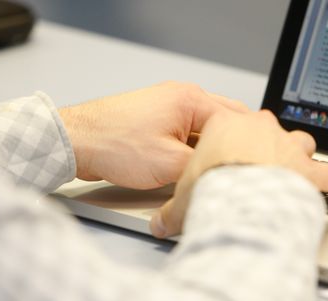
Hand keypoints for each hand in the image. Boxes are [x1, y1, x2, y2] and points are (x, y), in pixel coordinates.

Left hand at [58, 82, 248, 189]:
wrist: (76, 142)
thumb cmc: (113, 144)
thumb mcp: (169, 164)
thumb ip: (202, 168)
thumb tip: (219, 176)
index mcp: (191, 99)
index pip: (237, 120)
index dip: (245, 146)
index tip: (250, 166)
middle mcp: (182, 98)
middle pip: (222, 124)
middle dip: (229, 147)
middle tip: (235, 172)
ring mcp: (168, 109)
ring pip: (204, 132)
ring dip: (208, 151)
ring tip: (211, 173)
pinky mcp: (155, 123)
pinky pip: (185, 136)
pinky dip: (191, 151)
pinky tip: (190, 170)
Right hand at [150, 110, 327, 237]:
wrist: (239, 195)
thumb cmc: (211, 189)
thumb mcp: (182, 201)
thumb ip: (170, 211)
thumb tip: (157, 226)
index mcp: (226, 126)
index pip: (231, 126)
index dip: (231, 142)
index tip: (228, 156)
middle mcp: (262, 128)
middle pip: (268, 130)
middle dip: (266, 146)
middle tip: (260, 167)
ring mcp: (289, 146)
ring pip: (302, 143)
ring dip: (301, 157)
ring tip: (298, 173)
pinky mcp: (310, 169)